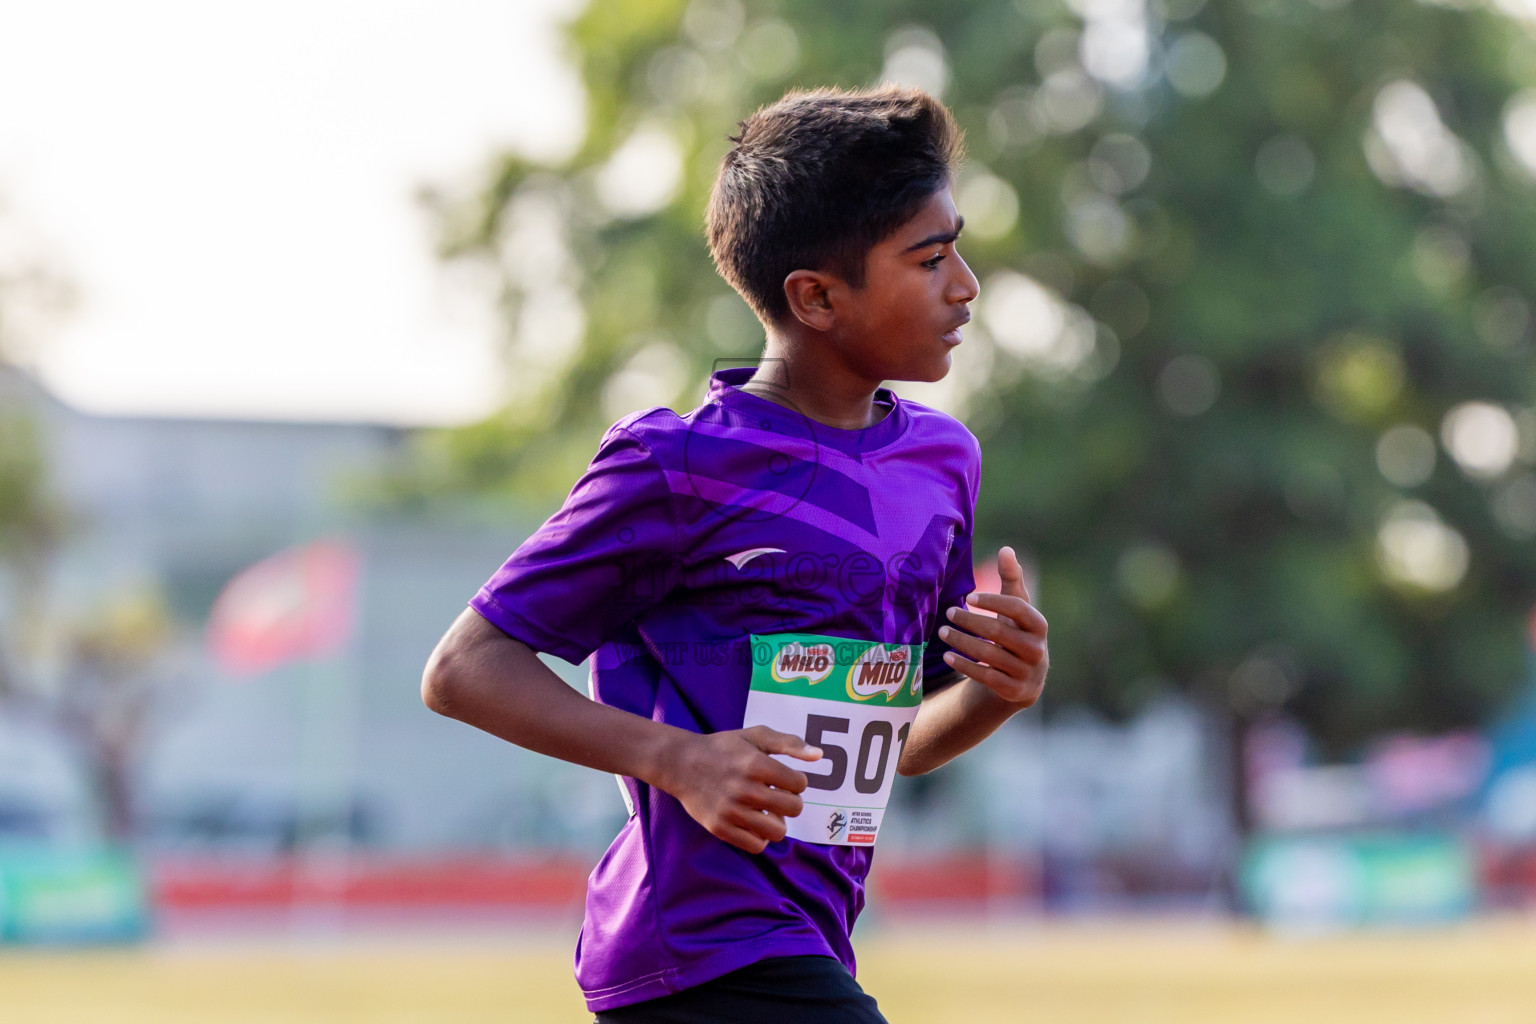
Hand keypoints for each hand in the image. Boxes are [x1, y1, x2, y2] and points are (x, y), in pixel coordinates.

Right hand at [658, 725, 821, 853]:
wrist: (682, 763)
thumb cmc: (724, 748)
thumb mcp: (756, 736)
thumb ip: (789, 743)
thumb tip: (819, 756)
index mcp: (756, 764)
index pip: (800, 784)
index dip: (796, 781)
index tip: (784, 778)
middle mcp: (744, 789)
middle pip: (793, 809)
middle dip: (790, 801)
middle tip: (777, 795)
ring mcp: (731, 811)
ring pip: (777, 831)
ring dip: (778, 821)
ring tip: (767, 810)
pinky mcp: (720, 828)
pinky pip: (756, 845)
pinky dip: (761, 836)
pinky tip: (754, 821)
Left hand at [937, 545, 1047, 706]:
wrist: (1025, 679)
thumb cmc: (1017, 632)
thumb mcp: (1017, 608)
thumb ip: (1012, 579)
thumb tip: (1006, 549)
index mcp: (1039, 625)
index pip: (1018, 609)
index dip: (994, 602)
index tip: (969, 597)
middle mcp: (1037, 649)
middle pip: (999, 632)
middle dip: (970, 621)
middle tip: (948, 612)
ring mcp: (1026, 672)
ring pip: (989, 655)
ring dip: (962, 642)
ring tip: (942, 631)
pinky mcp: (1013, 691)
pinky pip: (985, 676)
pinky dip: (964, 665)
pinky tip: (947, 655)